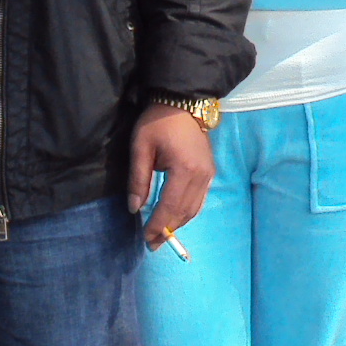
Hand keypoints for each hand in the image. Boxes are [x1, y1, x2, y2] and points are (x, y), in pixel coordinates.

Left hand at [129, 105, 215, 250]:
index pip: (170, 206)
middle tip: (152, 244)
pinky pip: (200, 199)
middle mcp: (201, 175)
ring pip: (195, 209)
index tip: (146, 239)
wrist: (182, 102)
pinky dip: (187, 212)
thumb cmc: (157, 122)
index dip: (158, 225)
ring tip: (162, 235)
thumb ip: (138, 179)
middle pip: (184, 212)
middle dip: (168, 230)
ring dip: (178, 224)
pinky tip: (175, 218)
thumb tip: (135, 208)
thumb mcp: (141, 148)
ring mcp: (209, 174)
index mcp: (184, 169)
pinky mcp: (210, 171)